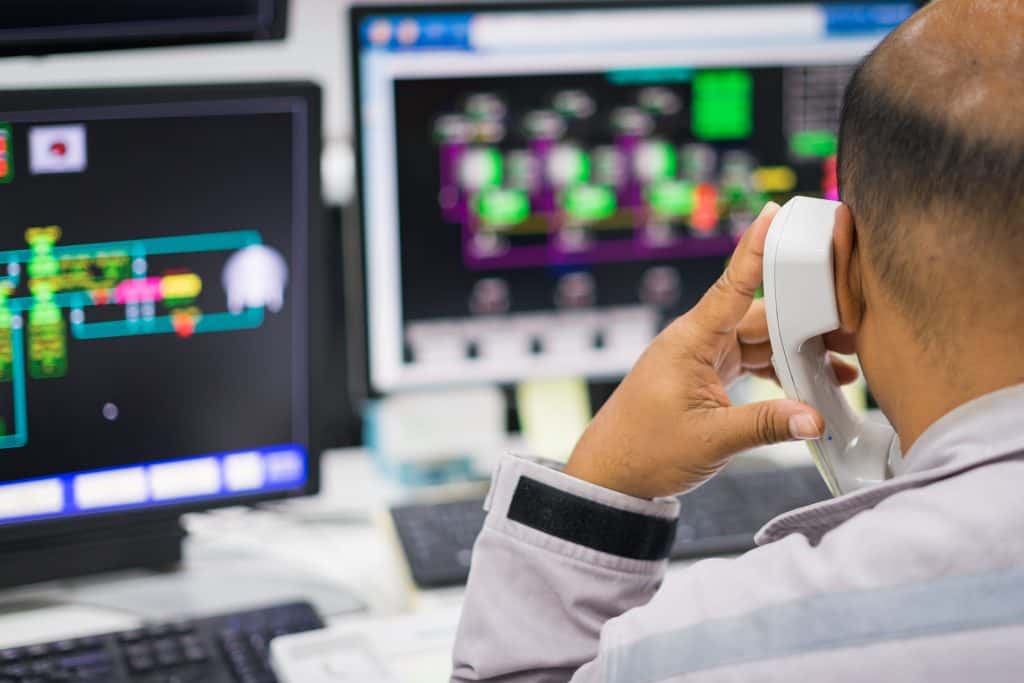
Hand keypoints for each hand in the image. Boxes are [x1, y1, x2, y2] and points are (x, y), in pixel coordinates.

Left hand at [563, 202, 858, 498]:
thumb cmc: (645, 452)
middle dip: (805, 318)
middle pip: (759, 315)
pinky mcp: (704, 377)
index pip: (732, 286)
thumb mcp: (710, 440)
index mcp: (690, 341)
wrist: (611, 476)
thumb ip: (765, 425)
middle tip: (852, 322)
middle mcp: (695, 341)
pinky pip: (749, 361)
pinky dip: (779, 371)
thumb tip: (816, 419)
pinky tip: (810, 385)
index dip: (755, 249)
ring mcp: (700, 359)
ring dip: (797, 349)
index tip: (775, 212)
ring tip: (844, 361)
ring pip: (758, 340)